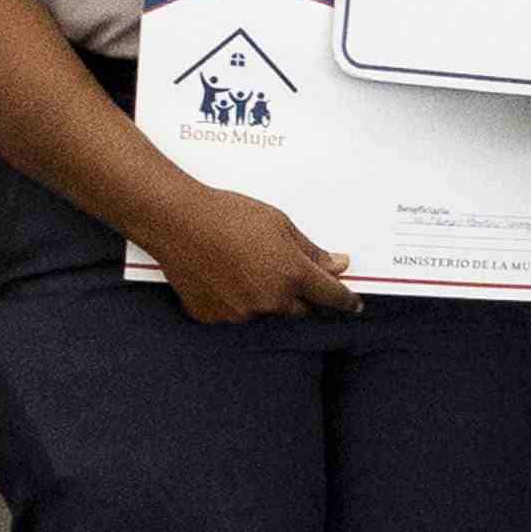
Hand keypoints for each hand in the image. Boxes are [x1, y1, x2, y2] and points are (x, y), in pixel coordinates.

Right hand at [145, 181, 357, 321]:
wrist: (177, 220)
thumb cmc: (230, 215)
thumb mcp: (280, 224)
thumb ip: (312, 251)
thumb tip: (339, 265)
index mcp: (292, 276)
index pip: (330, 296)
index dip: (345, 300)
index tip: (353, 304)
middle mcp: (270, 301)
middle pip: (299, 309)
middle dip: (299, 295)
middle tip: (282, 271)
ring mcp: (240, 313)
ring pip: (264, 311)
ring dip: (263, 297)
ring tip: (242, 264)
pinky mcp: (213, 317)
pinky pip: (233, 312)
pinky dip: (233, 299)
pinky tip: (220, 274)